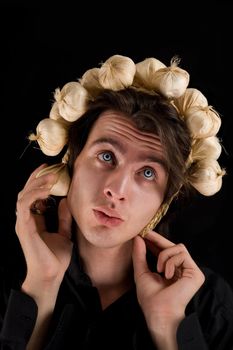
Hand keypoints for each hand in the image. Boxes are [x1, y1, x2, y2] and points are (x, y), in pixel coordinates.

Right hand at [15, 164, 72, 298]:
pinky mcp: (24, 227)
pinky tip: (45, 190)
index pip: (33, 195)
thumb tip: (64, 201)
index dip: (40, 182)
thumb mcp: (64, 233)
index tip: (52, 170)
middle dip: (37, 178)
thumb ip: (63, 218)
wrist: (51, 275)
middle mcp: (27, 219)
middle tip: (51, 168)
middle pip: (27, 192)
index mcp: (34, 220)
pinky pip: (24, 205)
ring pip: (23, 195)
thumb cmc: (55, 258)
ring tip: (51, 177)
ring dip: (36, 184)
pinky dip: (33, 195)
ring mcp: (23, 223)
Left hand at [132, 231, 204, 341]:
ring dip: (164, 255)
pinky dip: (171, 262)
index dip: (155, 241)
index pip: (165, 251)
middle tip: (146, 233)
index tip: (144, 233)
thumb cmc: (150, 298)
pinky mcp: (196, 273)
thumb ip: (139, 255)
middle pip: (173, 246)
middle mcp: (182, 270)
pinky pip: (182, 254)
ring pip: (178, 247)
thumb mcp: (141, 272)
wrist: (159, 312)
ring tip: (159, 269)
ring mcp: (190, 271)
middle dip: (158, 239)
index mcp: (171, 270)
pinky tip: (167, 274)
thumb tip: (138, 238)